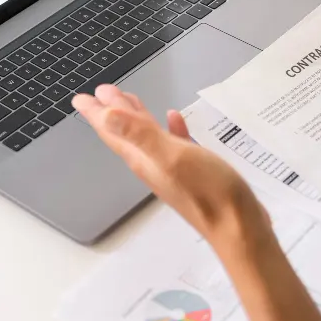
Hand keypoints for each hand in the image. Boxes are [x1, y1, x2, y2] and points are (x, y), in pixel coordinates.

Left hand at [73, 85, 268, 246]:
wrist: (238, 227)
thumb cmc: (208, 193)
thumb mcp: (171, 156)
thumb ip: (140, 134)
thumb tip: (106, 114)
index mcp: (144, 158)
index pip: (113, 131)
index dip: (97, 113)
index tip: (81, 98)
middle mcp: (153, 163)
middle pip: (126, 133)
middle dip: (112, 112)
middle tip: (101, 94)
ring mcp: (172, 168)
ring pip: (147, 137)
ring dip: (137, 118)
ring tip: (129, 100)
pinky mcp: (193, 171)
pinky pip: (175, 143)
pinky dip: (171, 129)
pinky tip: (174, 119)